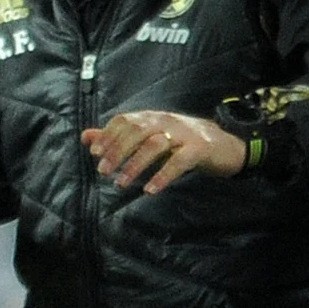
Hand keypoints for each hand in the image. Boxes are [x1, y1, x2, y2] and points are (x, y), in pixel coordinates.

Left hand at [84, 110, 249, 192]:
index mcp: (152, 117)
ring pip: (155, 145)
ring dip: (135, 164)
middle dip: (117, 150)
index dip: (109, 135)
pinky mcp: (199, 149)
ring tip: (120, 183)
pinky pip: (179, 162)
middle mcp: (166, 121)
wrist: (222, 144)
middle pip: (137, 130)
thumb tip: (86, 137)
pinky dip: (162, 176)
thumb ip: (117, 137)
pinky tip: (149, 190)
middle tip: (103, 171)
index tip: (95, 153)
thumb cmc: (179, 142)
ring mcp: (184, 134)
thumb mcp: (148, 138)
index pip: (125, 120)